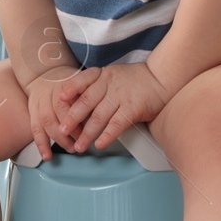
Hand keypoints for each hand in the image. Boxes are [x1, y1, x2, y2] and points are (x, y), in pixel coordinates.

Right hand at [25, 65, 86, 161]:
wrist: (44, 72)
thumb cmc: (67, 80)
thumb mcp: (80, 81)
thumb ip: (86, 95)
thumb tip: (96, 114)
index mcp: (62, 86)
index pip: (66, 105)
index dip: (74, 121)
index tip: (86, 133)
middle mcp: (48, 95)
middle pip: (54, 116)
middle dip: (67, 134)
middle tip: (80, 144)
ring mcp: (39, 103)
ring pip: (45, 123)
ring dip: (57, 140)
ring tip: (71, 149)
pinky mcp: (32, 112)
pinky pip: (35, 129)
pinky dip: (40, 144)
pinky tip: (47, 156)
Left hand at [55, 62, 171, 153]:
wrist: (161, 78)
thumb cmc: (134, 79)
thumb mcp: (112, 74)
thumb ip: (95, 84)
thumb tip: (73, 99)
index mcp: (102, 75)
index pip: (82, 80)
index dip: (70, 89)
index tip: (59, 99)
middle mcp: (109, 84)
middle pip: (86, 102)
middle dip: (72, 118)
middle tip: (62, 131)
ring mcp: (121, 96)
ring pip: (99, 116)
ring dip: (87, 134)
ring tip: (79, 146)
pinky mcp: (133, 108)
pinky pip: (117, 124)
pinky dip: (107, 135)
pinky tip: (100, 144)